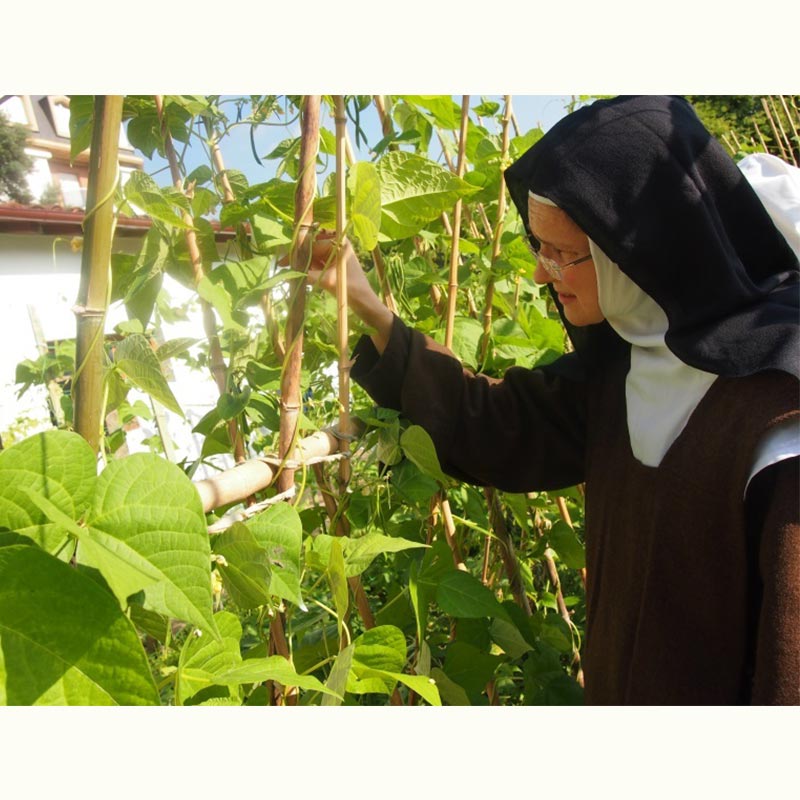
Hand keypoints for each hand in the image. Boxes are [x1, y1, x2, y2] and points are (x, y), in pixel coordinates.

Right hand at [290, 230, 393, 353]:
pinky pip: (317, 265)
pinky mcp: (334, 268)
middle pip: (312, 249)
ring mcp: (336, 257)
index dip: (298, 253)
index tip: (283, 261)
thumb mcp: (328, 281)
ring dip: (302, 264)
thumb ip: (309, 276)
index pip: (313, 244)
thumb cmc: (352, 290)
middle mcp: (338, 247)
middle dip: (298, 257)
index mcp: (340, 244)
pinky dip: (308, 271)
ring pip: (314, 257)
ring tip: (287, 271)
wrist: (366, 305)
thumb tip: (288, 275)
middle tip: (282, 265)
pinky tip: (297, 276)